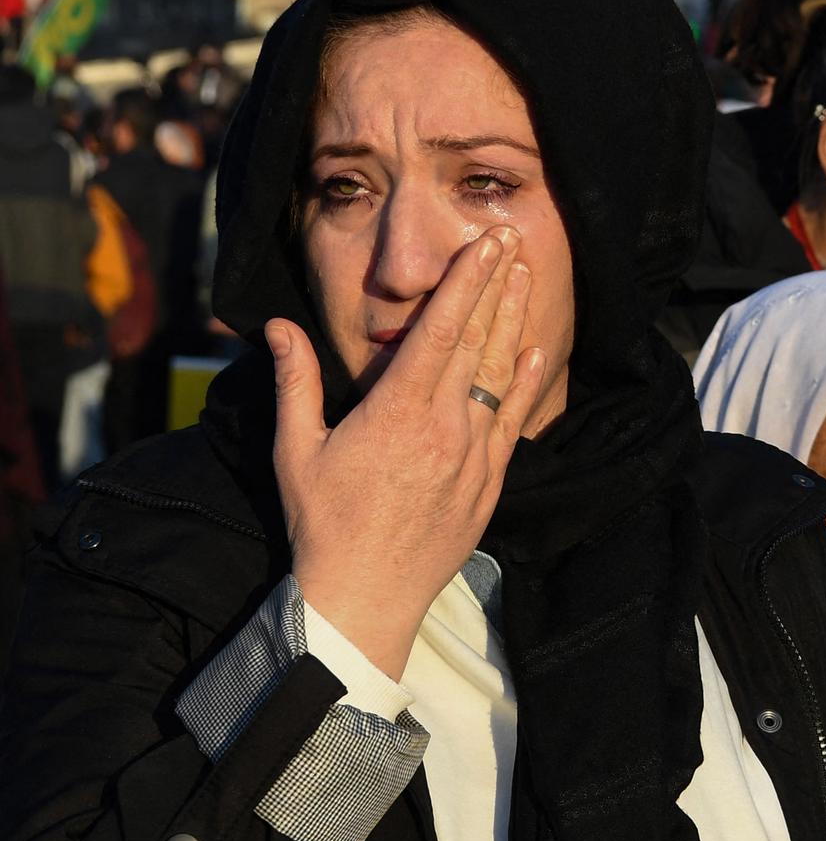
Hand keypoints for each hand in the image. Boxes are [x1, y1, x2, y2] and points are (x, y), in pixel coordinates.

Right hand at [266, 227, 545, 678]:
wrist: (364, 600)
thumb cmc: (323, 524)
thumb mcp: (296, 450)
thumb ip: (294, 382)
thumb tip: (275, 326)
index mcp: (397, 412)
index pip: (440, 330)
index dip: (466, 281)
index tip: (485, 244)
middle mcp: (444, 428)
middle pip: (478, 342)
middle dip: (496, 286)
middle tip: (512, 240)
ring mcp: (473, 457)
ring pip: (502, 377)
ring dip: (515, 324)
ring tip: (526, 279)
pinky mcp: (488, 485)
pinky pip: (515, 424)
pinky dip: (527, 386)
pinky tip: (535, 355)